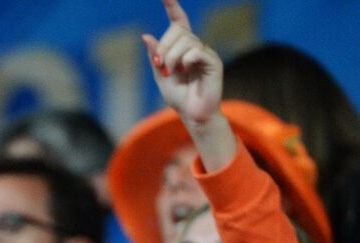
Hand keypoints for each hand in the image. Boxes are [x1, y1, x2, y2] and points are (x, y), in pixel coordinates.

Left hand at [141, 0, 223, 126]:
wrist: (193, 115)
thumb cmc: (179, 98)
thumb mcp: (160, 75)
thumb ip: (155, 56)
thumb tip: (145, 35)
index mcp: (183, 48)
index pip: (179, 21)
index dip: (172, 6)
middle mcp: (196, 46)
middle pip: (178, 30)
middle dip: (164, 46)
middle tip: (160, 65)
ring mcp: (206, 53)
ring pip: (186, 40)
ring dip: (172, 56)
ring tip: (172, 72)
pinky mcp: (213, 62)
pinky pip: (197, 51)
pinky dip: (186, 59)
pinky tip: (185, 70)